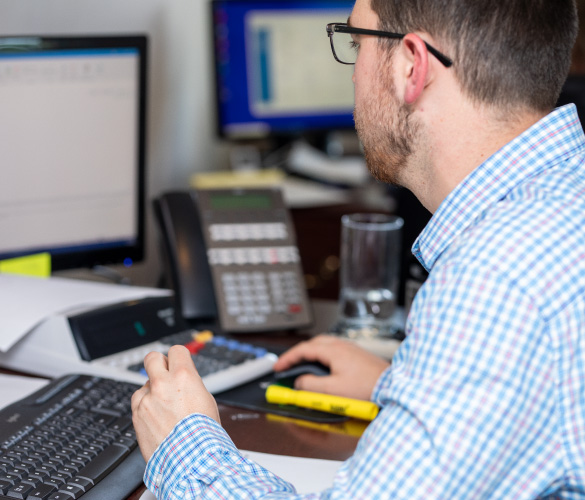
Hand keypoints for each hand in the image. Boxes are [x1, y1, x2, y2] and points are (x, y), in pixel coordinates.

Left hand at [131, 345, 219, 461]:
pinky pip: (138, 402)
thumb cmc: (203, 433)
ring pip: (144, 384)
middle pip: (152, 357)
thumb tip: (184, 377)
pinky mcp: (136, 414)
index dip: (178, 357)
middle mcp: (162, 384)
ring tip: (163, 407)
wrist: (190, 458)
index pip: (176, 350)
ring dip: (151, 391)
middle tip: (163, 372)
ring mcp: (147, 399)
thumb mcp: (205, 398)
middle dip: (157, 363)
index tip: (178, 363)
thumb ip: (190, 383)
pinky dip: (145, 407)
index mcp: (184, 376)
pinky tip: (156, 418)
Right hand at [273, 335, 389, 400]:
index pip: (304, 349)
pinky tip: (323, 368)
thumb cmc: (367, 388)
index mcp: (333, 351)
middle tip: (288, 366)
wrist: (392, 387)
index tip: (278, 367)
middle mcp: (342, 345)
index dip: (288, 358)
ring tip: (303, 367)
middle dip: (298, 354)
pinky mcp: (357, 356)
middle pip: (313, 343)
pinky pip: (334, 350)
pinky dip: (322, 356)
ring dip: (310, 354)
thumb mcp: (333, 391)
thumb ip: (311, 386)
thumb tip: (299, 383)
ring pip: (324, 345)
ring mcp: (351, 349)